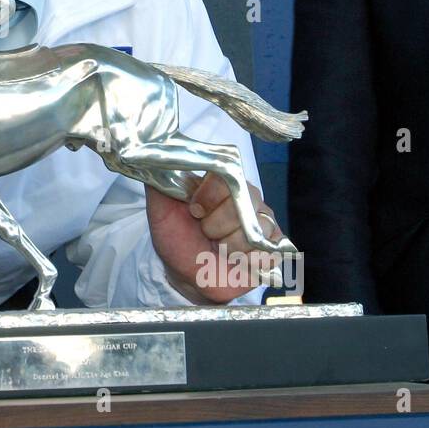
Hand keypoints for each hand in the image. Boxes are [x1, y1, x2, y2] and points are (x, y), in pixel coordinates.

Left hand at [146, 174, 284, 303]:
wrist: (188, 274)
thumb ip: (159, 181)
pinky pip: (268, 249)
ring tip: (220, 249)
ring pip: (255, 229)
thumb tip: (154, 153)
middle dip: (216, 225)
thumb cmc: (177, 238)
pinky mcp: (274, 246)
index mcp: (222, 184)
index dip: (209, 196)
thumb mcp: (160, 209)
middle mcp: (247, 197)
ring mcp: (263, 221)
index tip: (194, 211)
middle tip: (207, 233)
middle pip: (243, 202)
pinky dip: (247, 260)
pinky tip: (237, 261)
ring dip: (230, 246)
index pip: (226, 175)